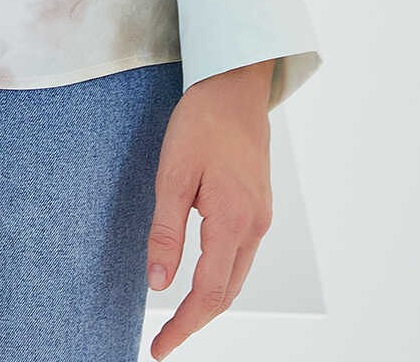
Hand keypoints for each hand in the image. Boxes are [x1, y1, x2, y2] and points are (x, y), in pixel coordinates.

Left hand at [144, 59, 273, 358]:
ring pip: (237, 277)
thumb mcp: (172, 173)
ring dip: (209, 301)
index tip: (159, 349)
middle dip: (196, 321)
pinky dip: (220, 277)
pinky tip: (201, 279)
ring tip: (178, 319)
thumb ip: (166, 231)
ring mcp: (261, 217)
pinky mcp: (258, 206)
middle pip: (227, 292)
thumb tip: (158, 283)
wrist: (235, 85)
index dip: (184, 325)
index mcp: (233, 220)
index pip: (209, 292)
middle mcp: (254, 226)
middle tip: (164, 342)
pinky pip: (241, 256)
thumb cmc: (202, 121)